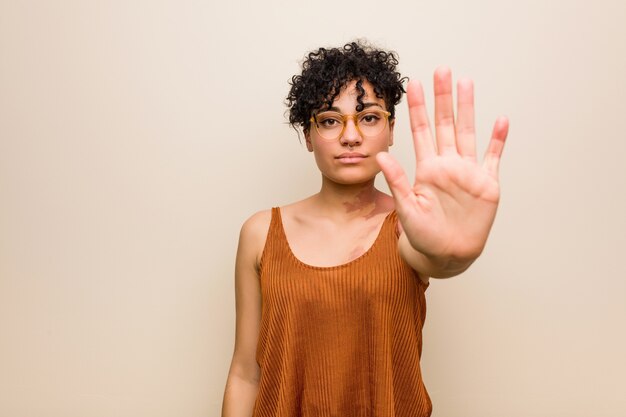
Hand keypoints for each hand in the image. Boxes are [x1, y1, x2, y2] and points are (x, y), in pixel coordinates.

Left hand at [376, 67, 508, 266]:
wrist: (446, 254)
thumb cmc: (422, 235)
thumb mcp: (406, 207)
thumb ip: (397, 180)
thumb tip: (380, 155)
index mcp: (426, 168)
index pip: (420, 131)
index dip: (417, 108)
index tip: (412, 84)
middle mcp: (447, 164)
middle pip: (445, 124)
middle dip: (443, 98)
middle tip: (442, 70)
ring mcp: (467, 172)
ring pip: (468, 132)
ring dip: (468, 108)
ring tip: (466, 83)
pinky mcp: (486, 184)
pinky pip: (493, 157)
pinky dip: (497, 140)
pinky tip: (501, 120)